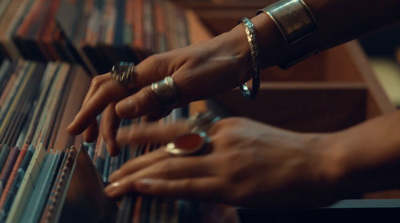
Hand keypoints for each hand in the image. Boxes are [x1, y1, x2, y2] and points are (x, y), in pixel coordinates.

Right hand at [67, 25, 251, 155]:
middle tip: (89, 142)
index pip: (108, 91)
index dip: (89, 111)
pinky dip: (137, 118)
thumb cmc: (217, 64)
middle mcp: (148, 75)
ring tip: (111, 144)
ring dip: (114, 121)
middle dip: (95, 117)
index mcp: (148, 71)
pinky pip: (146, 104)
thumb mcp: (187, 83)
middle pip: (110, 93)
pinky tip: (138, 131)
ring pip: (126, 100)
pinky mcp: (170, 89)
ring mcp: (158, 82)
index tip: (75, 132)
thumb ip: (154, 95)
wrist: (240, 54)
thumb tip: (119, 110)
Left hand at [104, 117, 340, 207]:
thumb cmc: (288, 151)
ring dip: (138, 176)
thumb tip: (198, 151)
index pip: (175, 132)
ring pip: (171, 168)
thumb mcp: (250, 135)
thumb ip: (222, 140)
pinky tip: (140, 187)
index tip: (124, 142)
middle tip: (110, 170)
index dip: (145, 136)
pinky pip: (189, 185)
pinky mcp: (233, 186)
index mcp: (223, 127)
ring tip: (114, 184)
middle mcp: (218, 141)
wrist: (321, 161)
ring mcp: (225, 163)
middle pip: (166, 151)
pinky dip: (161, 186)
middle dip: (134, 161)